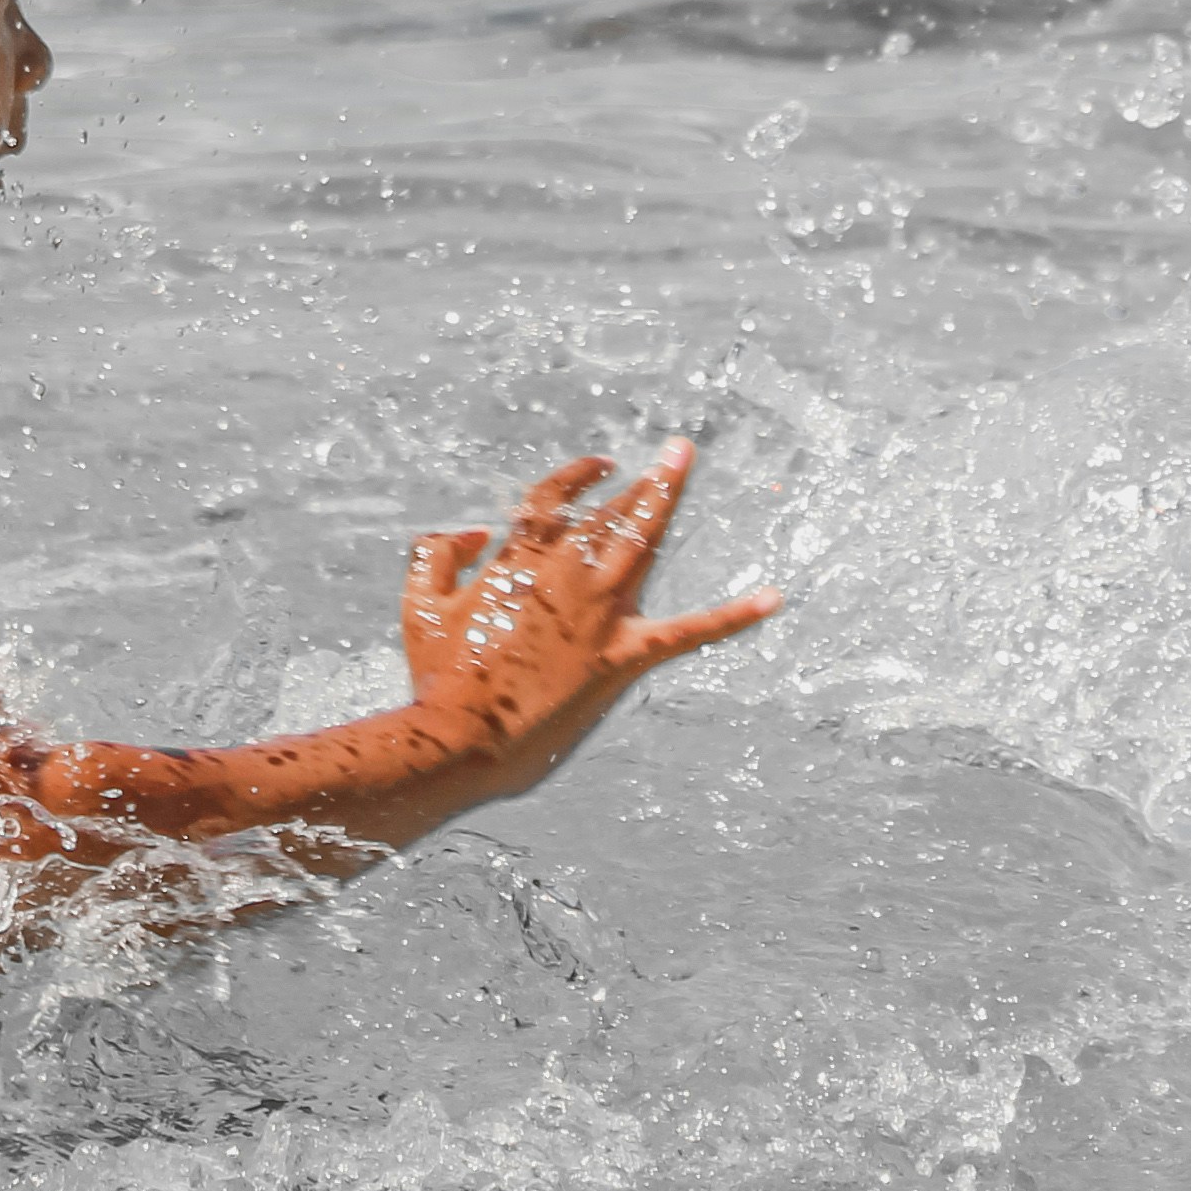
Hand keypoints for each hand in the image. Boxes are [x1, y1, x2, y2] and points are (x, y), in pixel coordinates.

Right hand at [397, 440, 778, 793]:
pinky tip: (772, 599)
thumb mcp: (418, 607)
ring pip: (641, 544)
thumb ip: (436, 556)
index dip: (578, 476)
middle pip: (613, 513)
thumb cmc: (437, 677)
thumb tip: (473, 533)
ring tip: (684, 468)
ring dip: (665, 502)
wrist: (461, 738)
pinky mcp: (621, 659)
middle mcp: (567, 577)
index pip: (555, 498)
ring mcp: (599, 616)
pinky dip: (732, 616)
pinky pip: (686, 633)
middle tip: (677, 453)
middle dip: (644, 480)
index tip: (599, 466)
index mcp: (518, 560)